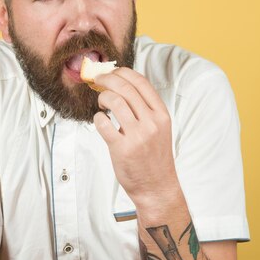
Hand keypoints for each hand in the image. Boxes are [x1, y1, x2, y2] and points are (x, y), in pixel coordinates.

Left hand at [93, 67, 177, 204]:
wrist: (157, 187)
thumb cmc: (154, 158)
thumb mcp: (159, 129)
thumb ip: (145, 110)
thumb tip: (123, 88)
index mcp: (161, 115)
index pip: (141, 83)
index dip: (123, 72)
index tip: (112, 72)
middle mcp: (151, 123)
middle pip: (125, 88)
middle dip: (108, 79)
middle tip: (98, 80)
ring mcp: (137, 136)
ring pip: (114, 102)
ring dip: (103, 97)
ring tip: (101, 103)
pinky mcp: (122, 148)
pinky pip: (103, 124)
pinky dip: (97, 118)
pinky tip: (99, 120)